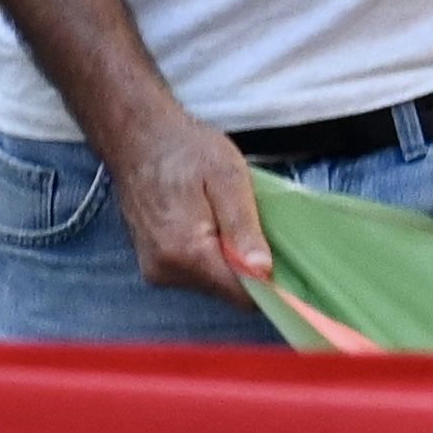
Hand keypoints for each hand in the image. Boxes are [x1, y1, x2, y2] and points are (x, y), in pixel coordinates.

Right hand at [111, 113, 278, 302]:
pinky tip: (214, 224)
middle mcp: (166, 270)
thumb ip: (243, 227)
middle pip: (227, 290)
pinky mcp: (154, 264)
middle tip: (260, 227)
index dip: (272, 285)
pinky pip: (196, 272)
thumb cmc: (186, 150)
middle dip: (250, 268)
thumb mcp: (227, 177)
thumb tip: (263, 271)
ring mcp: (156, 270)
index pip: (240, 293)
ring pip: (212, 282)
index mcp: (185, 252)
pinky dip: (212, 256)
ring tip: (231, 219)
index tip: (293, 270)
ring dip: (230, 260)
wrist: (138, 138)